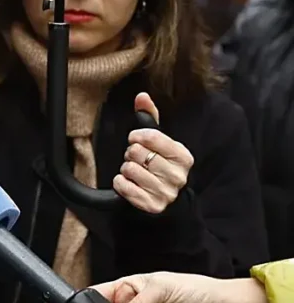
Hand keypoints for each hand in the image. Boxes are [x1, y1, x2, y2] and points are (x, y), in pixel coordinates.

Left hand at [113, 92, 194, 213]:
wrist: (165, 200)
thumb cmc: (159, 165)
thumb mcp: (158, 142)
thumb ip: (149, 117)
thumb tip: (142, 96)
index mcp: (183, 156)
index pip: (151, 136)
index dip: (136, 136)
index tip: (135, 139)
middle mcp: (178, 175)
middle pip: (137, 153)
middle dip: (131, 154)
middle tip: (138, 160)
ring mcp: (166, 192)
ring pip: (129, 169)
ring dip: (126, 169)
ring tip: (135, 172)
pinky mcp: (152, 206)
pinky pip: (124, 187)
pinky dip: (120, 183)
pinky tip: (129, 184)